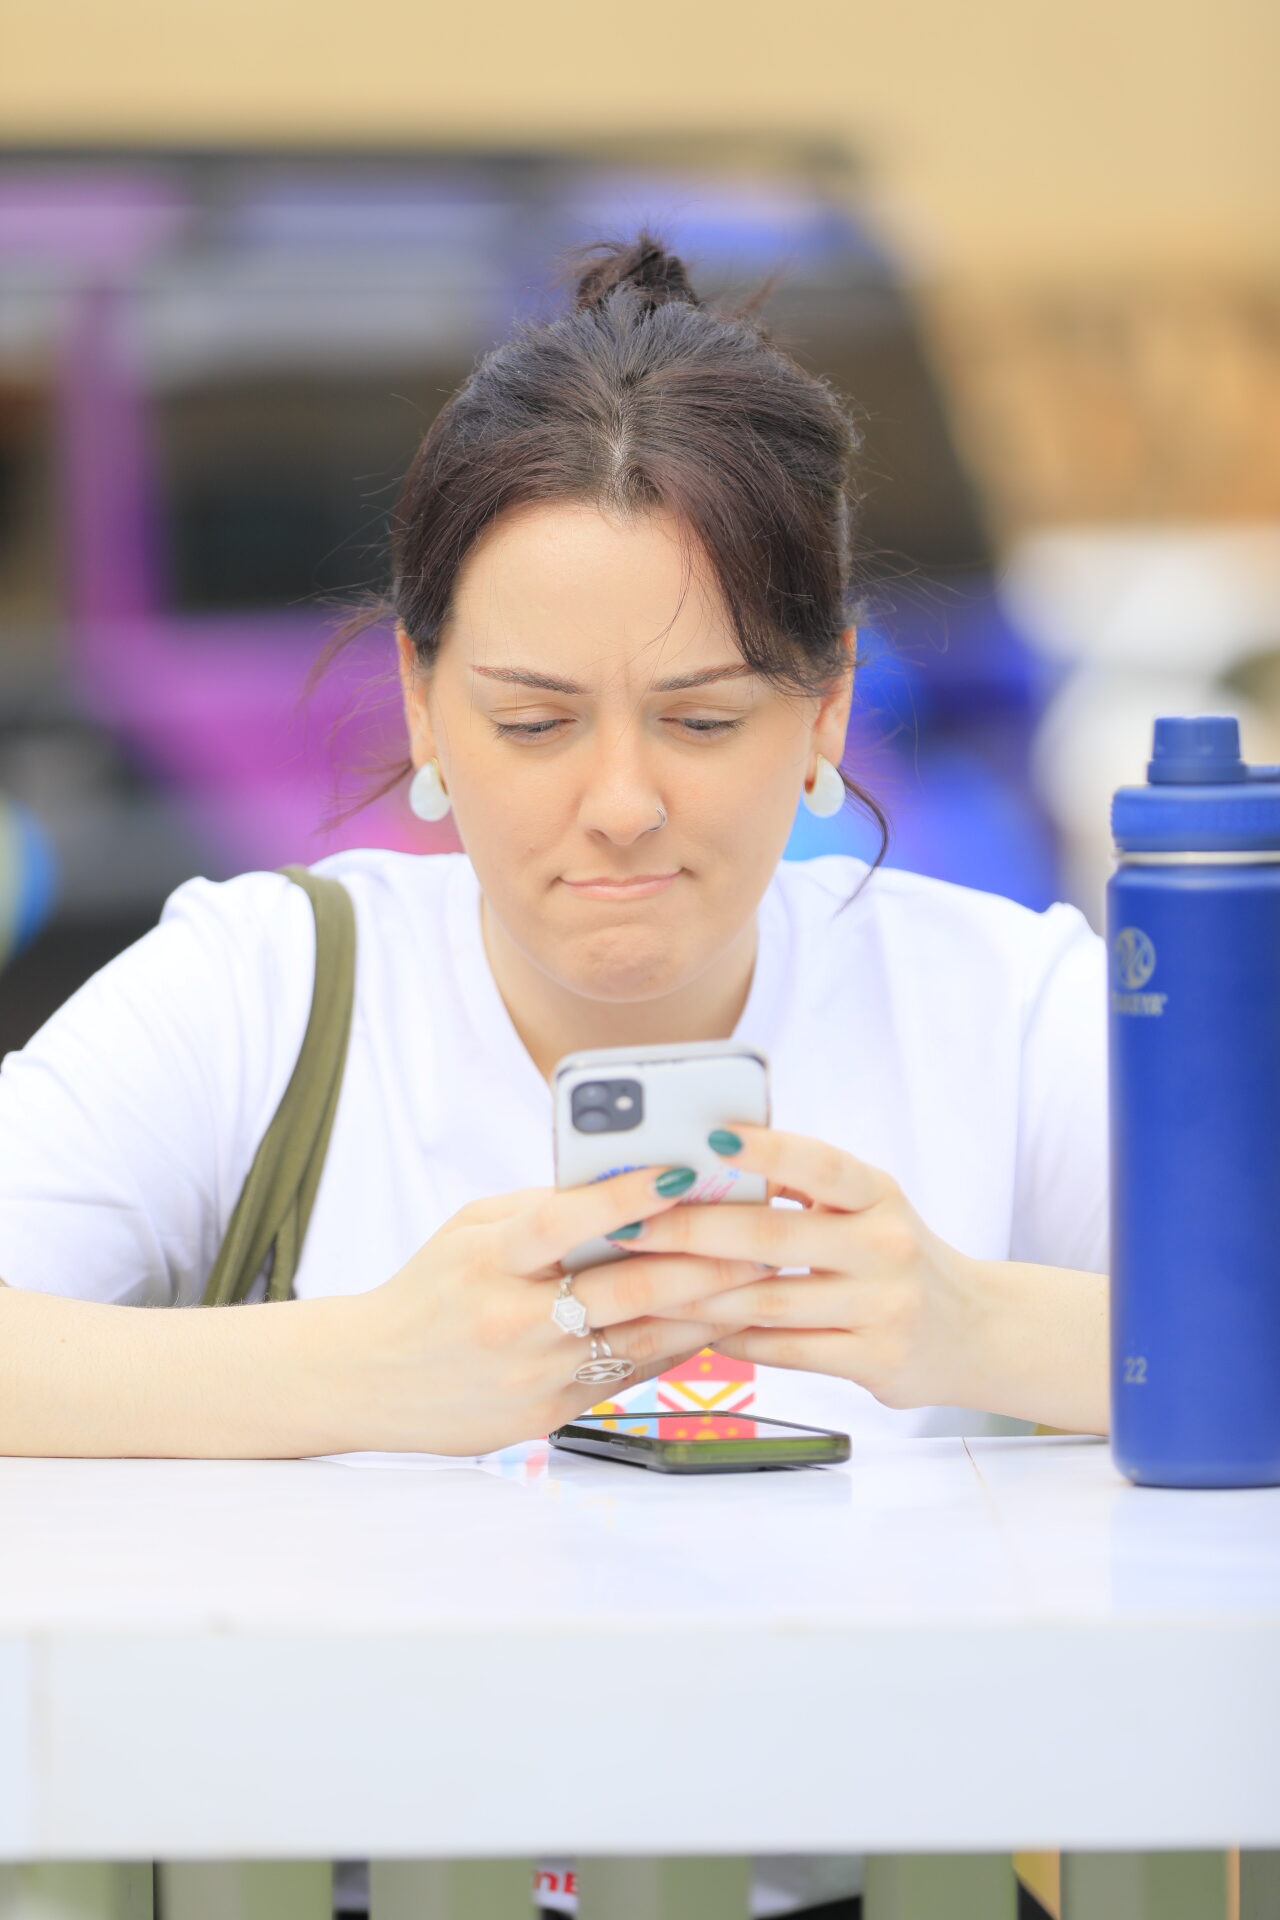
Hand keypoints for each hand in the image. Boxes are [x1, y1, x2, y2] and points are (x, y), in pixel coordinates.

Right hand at [340, 1164, 769, 1455]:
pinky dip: (677, 1349)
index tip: (683, 1172)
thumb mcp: (469, 1230)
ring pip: (640, 1339)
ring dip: (708, 1311)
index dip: (626, 1196)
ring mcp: (532, 1373)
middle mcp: (511, 1318)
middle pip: (623, 1288)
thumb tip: (625, 1184)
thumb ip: (541, 1209)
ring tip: (760, 1282)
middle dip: (701, 1262)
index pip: (564, 1221)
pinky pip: (628, 1377)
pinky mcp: (547, 1414)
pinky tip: (718, 1327)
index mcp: (487, 1259)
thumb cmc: (430, 1291)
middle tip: (760, 1238)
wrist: (369, 1380)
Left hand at [621, 1125, 985, 1412]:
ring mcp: (883, 1307)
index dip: (767, 1147)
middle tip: (630, 1225)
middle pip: (773, 1237)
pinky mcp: (875, 1361)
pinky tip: (695, 1329)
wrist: (975, 1332)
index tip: (709, 1134)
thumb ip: (806, 1190)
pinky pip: (784, 1351)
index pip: (821, 1163)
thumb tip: (709, 1160)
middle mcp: (886, 1246)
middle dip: (692, 1231)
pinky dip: (734, 1339)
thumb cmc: (895, 1258)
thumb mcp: (869, 1208)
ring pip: (769, 1302)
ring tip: (642, 1285)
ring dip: (697, 1294)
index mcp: (879, 1195)